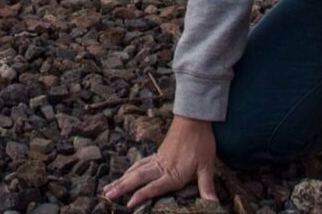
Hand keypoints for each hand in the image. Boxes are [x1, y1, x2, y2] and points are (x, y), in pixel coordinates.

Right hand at [101, 115, 216, 208]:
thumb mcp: (207, 165)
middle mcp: (161, 165)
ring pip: (136, 170)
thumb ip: (206, 186)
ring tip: (109, 187)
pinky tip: (126, 173)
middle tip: (107, 195)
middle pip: (138, 178)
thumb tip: (214, 205)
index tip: (128, 204)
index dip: (141, 195)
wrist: (194, 117)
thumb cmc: (200, 141)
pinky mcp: (158, 153)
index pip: (153, 187)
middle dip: (122, 187)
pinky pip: (141, 163)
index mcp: (172, 172)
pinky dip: (131, 169)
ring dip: (122, 179)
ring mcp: (158, 158)